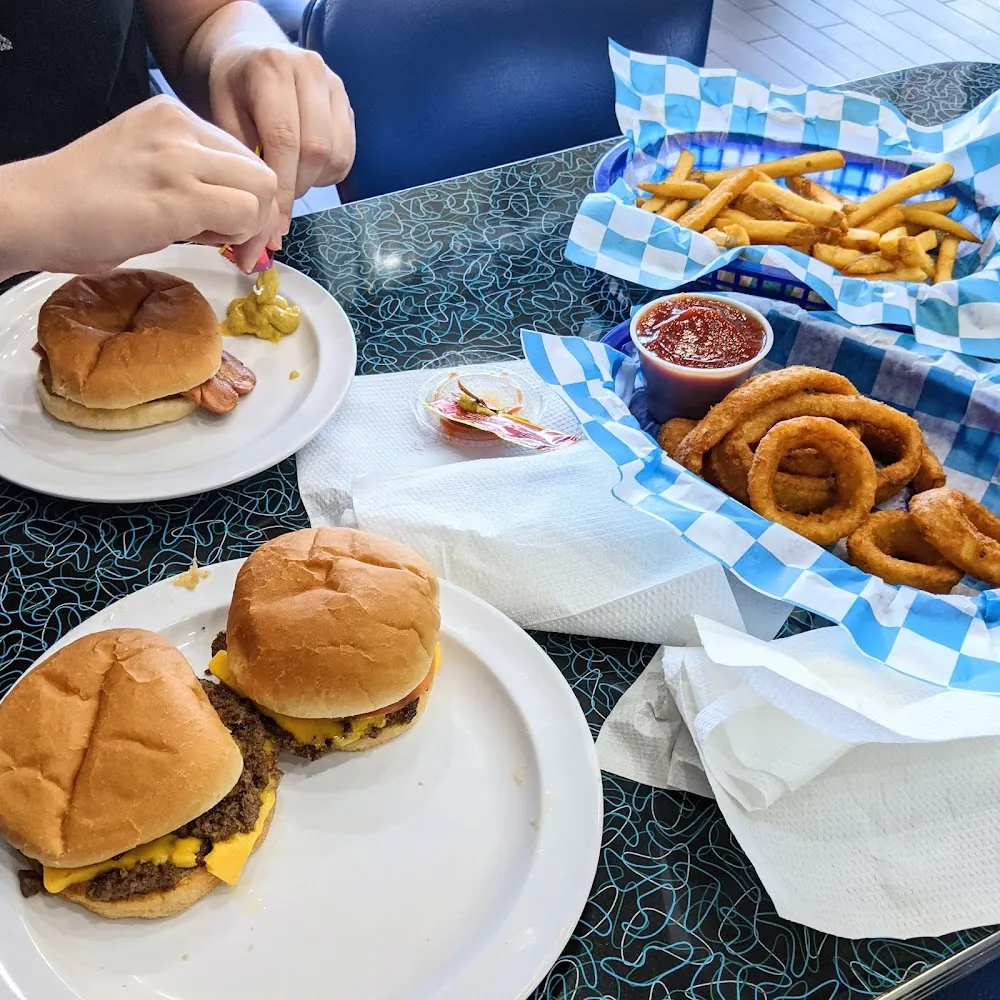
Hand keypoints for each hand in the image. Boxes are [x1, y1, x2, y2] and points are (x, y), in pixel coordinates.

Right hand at [0, 96, 276, 276]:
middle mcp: (179, 126)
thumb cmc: (82, 205)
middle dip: (260, 216)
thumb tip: (237, 215)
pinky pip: (244, 214)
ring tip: (211, 242)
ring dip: (249, 228)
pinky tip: (201, 243)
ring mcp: (179, 157)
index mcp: (171, 116)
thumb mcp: (146, 171)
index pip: (243, 156)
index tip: (236, 230)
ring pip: (262, 191)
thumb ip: (190, 179)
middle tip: (237, 247)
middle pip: (261, 171)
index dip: (249, 198)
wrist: (34, 212)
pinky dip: (237, 238)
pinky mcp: (178, 194)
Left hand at [208, 43, 355, 247]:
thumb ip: (244, 164)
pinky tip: (304, 170)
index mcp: (271, 68)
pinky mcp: (347, 102)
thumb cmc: (230, 88)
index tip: (272, 223)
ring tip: (289, 184)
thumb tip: (265, 229)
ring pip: (337, 155)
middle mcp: (310, 69)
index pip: (284, 139)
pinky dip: (327, 174)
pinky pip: (347, 154)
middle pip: (316, 149)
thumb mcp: (220, 116)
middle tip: (278, 211)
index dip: (280, 188)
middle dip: (297, 189)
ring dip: (314, 182)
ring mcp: (334, 85)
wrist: (247, 52)